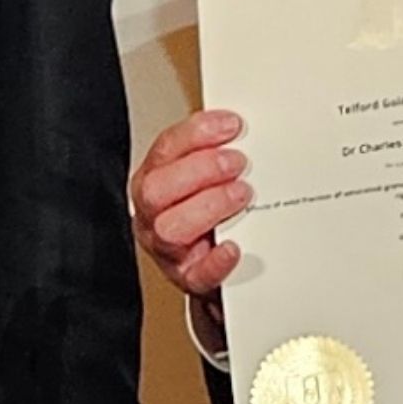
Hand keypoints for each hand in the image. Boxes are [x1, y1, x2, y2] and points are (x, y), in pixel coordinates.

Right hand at [130, 107, 250, 349]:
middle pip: (156, 189)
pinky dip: (216, 261)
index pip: (164, 150)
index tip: (232, 125)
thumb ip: (220, 151)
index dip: (196, 134)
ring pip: (169, 228)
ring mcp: (168, 249)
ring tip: (242, 195)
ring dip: (209, 206)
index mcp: (156, 181)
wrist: (221, 267)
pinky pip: (196, 275)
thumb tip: (248, 127)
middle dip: (201, 169)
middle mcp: (154, 214)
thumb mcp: (209, 176)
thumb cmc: (214, 213)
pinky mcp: (190, 278)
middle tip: (238, 163)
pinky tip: (234, 247)